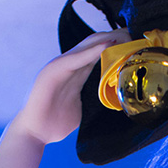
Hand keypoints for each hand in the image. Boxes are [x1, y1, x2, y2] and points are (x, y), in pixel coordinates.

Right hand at [13, 29, 129, 144]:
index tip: (133, 45)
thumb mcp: (81, 107)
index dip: (114, 47)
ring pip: (85, 47)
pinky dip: (91, 53)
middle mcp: (68, 66)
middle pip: (93, 45)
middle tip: (133, 34)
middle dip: (113, 38)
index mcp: (75, 74)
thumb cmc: (55, 124)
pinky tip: (105, 47)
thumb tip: (108, 102)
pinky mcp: (53, 71)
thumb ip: (90, 99)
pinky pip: (75, 59)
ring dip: (105, 40)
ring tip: (123, 35)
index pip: (97, 54)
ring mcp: (60, 66)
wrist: (34, 133)